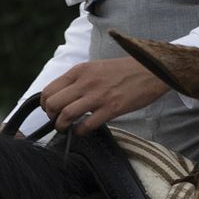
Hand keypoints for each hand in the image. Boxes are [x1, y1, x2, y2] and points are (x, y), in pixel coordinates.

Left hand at [40, 57, 170, 134]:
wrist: (152, 70)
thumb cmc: (125, 70)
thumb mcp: (96, 67)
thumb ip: (79, 79)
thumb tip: (62, 96)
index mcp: (80, 70)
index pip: (49, 90)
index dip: (46, 105)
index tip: (52, 110)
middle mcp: (86, 82)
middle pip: (52, 104)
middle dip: (51, 117)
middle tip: (59, 121)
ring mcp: (98, 96)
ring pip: (65, 116)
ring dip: (63, 126)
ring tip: (68, 128)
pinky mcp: (111, 108)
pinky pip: (86, 125)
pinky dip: (80, 132)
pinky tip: (84, 130)